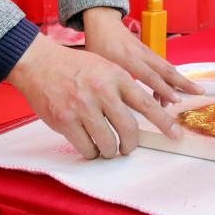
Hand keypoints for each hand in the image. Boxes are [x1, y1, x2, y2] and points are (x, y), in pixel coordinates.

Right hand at [6, 33, 181, 159]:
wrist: (39, 63)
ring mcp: (82, 107)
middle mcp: (102, 91)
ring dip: (110, 151)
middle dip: (131, 145)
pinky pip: (87, 147)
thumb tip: (143, 110)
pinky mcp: (65, 120)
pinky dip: (91, 151)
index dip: (163, 122)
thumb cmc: (74, 66)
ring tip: (107, 148)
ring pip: (108, 143)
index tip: (176, 134)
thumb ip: (123, 86)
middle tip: (128, 148)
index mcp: (116, 76)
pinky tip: (89, 145)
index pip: (146, 104)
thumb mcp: (106, 66)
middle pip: (129, 129)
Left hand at [83, 7, 203, 105]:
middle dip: (183, 82)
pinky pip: (163, 64)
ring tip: (194, 90)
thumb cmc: (97, 45)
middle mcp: (140, 53)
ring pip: (167, 66)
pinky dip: (172, 75)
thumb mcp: (98, 64)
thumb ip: (109, 82)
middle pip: (165, 69)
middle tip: (198, 92)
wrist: (102, 22)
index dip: (163, 89)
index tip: (176, 101)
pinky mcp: (148, 50)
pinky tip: (175, 88)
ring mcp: (146, 51)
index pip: (149, 76)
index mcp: (126, 58)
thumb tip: (117, 108)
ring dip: (181, 79)